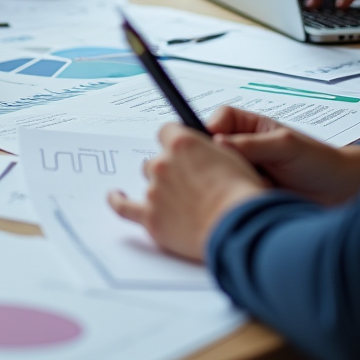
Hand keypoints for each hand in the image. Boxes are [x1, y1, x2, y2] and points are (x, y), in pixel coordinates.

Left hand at [109, 124, 266, 261]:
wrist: (240, 227)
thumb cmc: (243, 196)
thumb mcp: (234, 158)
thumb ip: (209, 151)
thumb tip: (206, 153)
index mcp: (183, 143)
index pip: (167, 132)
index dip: (176, 142)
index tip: (182, 151)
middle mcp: (163, 164)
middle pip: (156, 160)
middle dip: (170, 170)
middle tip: (190, 185)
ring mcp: (154, 190)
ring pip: (148, 182)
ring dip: (159, 188)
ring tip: (178, 201)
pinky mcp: (151, 218)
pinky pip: (124, 207)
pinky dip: (118, 201)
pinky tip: (116, 197)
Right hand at [207, 106, 359, 203]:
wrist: (342, 193)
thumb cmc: (319, 161)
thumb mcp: (286, 145)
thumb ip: (252, 143)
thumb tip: (217, 142)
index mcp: (247, 126)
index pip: (216, 121)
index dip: (210, 132)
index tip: (214, 145)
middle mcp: (240, 147)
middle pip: (211, 150)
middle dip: (223, 163)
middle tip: (243, 170)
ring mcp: (242, 171)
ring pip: (219, 176)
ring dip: (234, 182)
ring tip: (259, 186)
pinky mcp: (246, 193)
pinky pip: (230, 196)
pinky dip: (241, 199)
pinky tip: (259, 199)